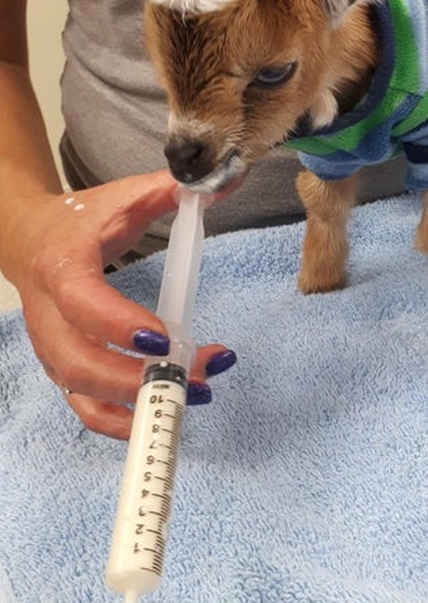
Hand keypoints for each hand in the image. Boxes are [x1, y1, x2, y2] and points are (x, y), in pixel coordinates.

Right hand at [6, 170, 235, 438]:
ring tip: (194, 393)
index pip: (82, 301)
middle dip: (137, 377)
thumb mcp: (123, 197)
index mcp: (62, 265)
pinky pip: (83, 406)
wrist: (30, 238)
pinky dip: (120, 420)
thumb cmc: (82, 220)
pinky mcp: (61, 366)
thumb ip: (170, 191)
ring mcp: (51, 345)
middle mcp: (48, 313)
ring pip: (80, 390)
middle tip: (196, 376)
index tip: (165, 336)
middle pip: (77, 361)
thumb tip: (223, 183)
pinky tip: (163, 415)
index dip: (118, 324)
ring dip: (136, 402)